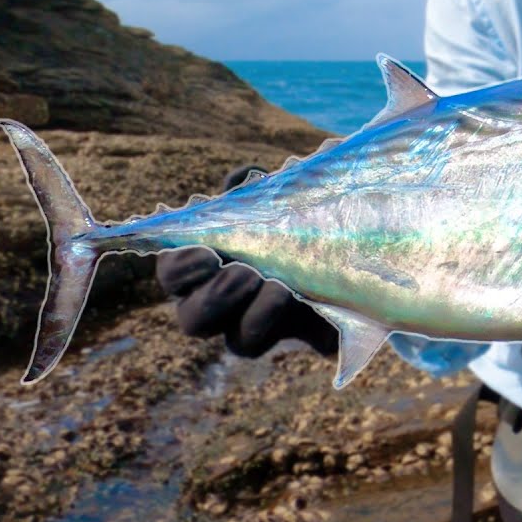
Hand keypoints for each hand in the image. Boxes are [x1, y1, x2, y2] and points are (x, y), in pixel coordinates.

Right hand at [155, 164, 336, 357]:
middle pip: (194, 321)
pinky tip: (309, 302)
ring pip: (239, 342)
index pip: (173, 275)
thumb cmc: (291, 218)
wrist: (347, 247)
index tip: (208, 254)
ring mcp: (258, 328)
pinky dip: (298, 324)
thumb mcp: (272, 199)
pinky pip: (295, 344)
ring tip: (279, 288)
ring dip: (256, 316)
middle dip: (216, 299)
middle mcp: (222, 306)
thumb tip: (240, 178)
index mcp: (204, 268)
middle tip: (245, 274)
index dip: (181, 269)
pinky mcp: (303, 338)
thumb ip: (251, 190)